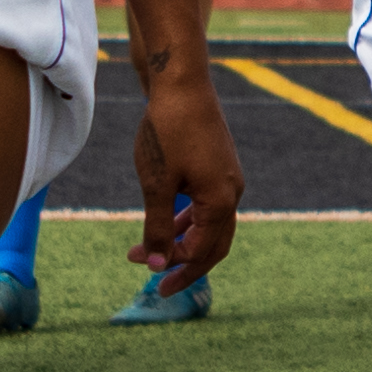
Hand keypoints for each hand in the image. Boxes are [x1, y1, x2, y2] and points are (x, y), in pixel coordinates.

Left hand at [129, 56, 243, 290]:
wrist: (181, 83)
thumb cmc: (167, 131)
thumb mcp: (156, 184)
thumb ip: (157, 227)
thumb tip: (154, 265)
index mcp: (219, 201)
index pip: (200, 251)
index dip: (171, 264)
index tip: (140, 268)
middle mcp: (231, 193)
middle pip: (214, 246)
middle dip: (186, 266)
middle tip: (161, 288)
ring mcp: (228, 179)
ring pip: (211, 226)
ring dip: (184, 242)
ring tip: (153, 252)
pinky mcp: (219, 166)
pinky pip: (208, 205)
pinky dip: (189, 220)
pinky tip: (167, 220)